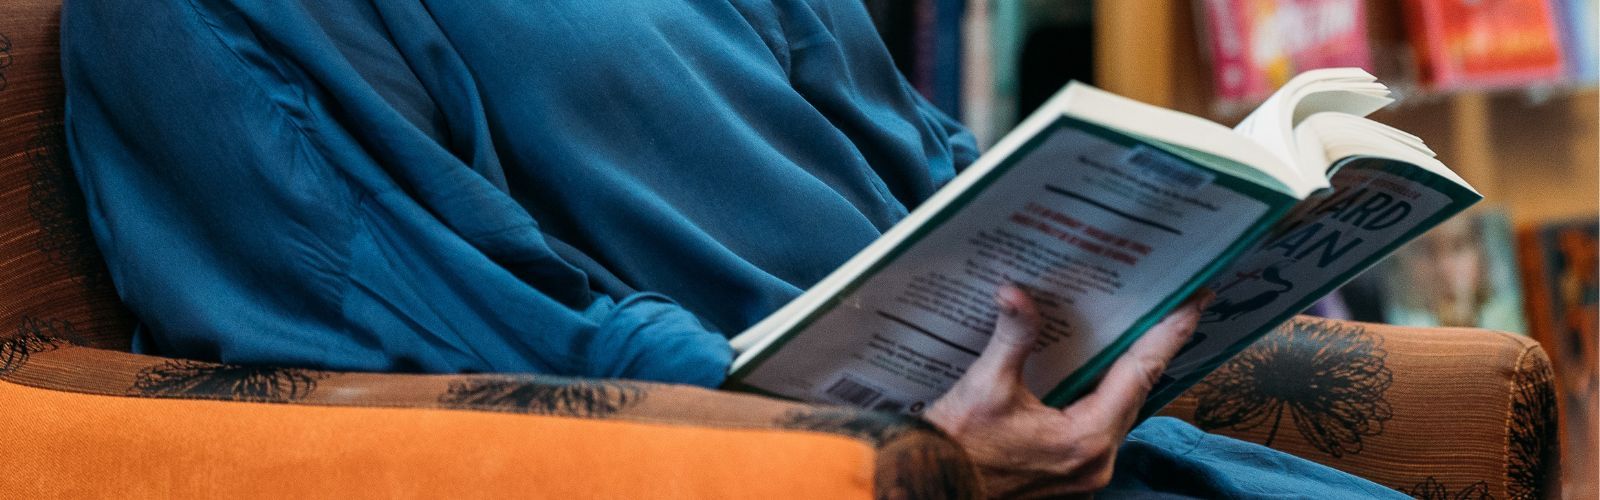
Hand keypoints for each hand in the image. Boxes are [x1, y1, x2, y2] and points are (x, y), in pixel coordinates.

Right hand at [924, 286, 1211, 497]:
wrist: (928, 488)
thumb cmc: (957, 448)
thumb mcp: (984, 387)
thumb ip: (1011, 338)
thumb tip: (1017, 293)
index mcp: (1085, 438)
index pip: (1141, 373)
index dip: (1170, 333)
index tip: (1195, 300)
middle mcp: (1096, 461)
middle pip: (1135, 392)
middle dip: (1152, 348)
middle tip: (1170, 305)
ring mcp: (1085, 475)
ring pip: (1118, 411)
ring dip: (1127, 373)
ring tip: (1139, 330)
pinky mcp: (1069, 477)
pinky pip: (1099, 428)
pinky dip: (1102, 396)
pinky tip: (1096, 371)